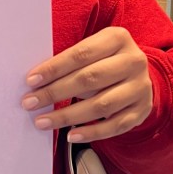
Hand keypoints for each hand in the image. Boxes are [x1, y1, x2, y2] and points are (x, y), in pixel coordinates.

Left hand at [22, 27, 151, 141]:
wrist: (137, 75)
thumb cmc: (104, 61)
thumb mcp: (92, 51)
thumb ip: (69, 62)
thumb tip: (35, 82)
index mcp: (117, 38)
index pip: (81, 54)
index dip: (54, 68)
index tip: (31, 81)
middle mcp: (133, 61)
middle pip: (90, 79)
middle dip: (55, 92)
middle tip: (30, 102)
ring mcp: (140, 87)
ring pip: (101, 105)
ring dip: (68, 115)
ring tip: (42, 121)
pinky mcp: (142, 110)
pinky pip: (115, 126)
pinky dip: (91, 132)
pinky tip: (70, 135)